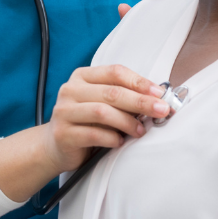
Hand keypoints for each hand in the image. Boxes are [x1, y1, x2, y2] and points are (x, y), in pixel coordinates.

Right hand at [43, 64, 168, 173]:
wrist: (55, 146)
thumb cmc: (86, 122)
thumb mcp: (101, 103)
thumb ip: (123, 97)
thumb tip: (157, 99)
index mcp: (82, 77)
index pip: (114, 72)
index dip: (139, 82)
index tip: (159, 93)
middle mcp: (70, 90)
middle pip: (111, 92)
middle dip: (140, 101)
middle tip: (162, 110)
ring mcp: (64, 112)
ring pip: (102, 112)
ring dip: (127, 122)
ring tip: (140, 131)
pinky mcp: (63, 134)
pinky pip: (93, 134)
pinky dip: (112, 138)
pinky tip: (120, 142)